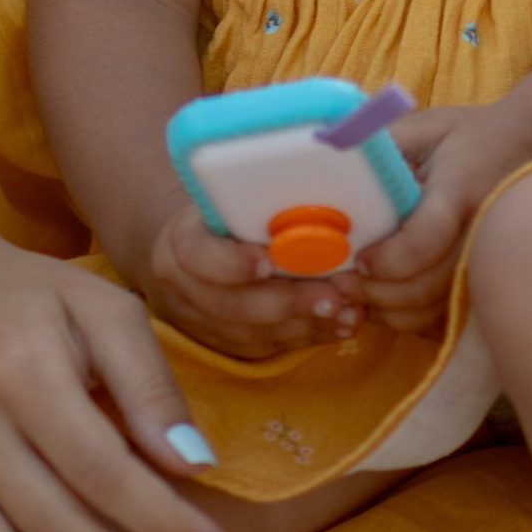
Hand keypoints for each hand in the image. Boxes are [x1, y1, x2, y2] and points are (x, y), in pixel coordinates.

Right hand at [143, 200, 362, 360]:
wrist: (194, 254)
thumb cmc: (225, 214)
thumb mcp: (229, 197)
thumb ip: (258, 197)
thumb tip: (313, 184)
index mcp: (181, 241)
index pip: (197, 255)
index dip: (233, 263)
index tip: (270, 261)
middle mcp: (185, 289)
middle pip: (232, 305)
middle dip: (288, 302)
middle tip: (333, 297)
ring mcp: (206, 323)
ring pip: (255, 334)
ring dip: (307, 325)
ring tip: (350, 312)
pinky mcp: (230, 345)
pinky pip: (271, 347)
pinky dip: (309, 336)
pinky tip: (341, 325)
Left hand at [353, 102, 531, 329]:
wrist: (524, 146)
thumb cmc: (465, 136)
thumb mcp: (424, 127)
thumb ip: (382, 146)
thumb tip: (328, 156)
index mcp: (460, 191)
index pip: (423, 241)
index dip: (385, 260)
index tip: (358, 258)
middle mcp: (477, 235)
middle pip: (424, 288)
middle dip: (374, 293)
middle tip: (341, 284)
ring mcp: (485, 265)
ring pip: (432, 312)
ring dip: (388, 311)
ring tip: (358, 294)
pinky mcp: (486, 283)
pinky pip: (445, 320)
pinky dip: (412, 320)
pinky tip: (388, 302)